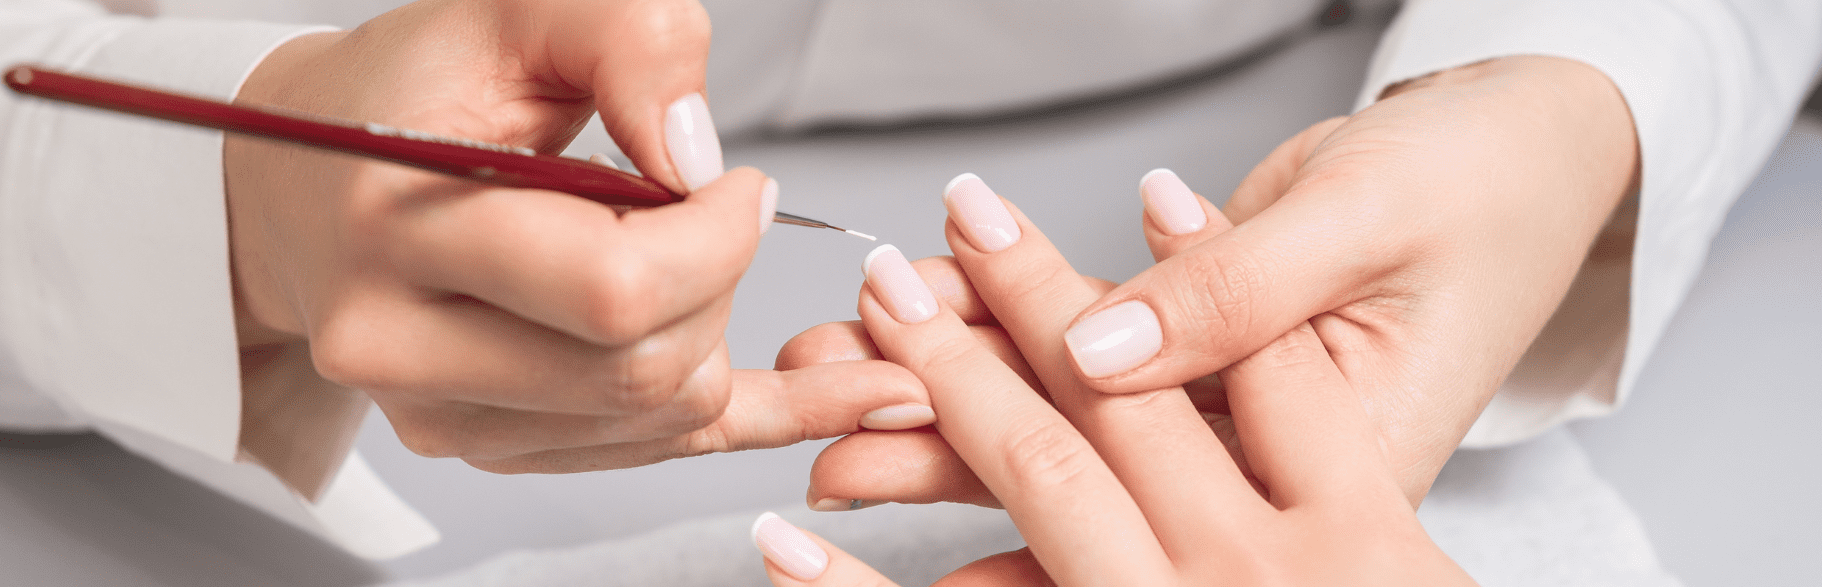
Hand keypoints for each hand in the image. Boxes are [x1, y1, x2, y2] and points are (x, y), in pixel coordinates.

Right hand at [224, 0, 928, 486]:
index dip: (717, 236)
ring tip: (680, 253)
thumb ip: (625, 37)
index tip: (733, 181)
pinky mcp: (483, 446)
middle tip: (709, 210)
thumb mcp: (514, 13)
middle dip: (720, 281)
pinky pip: (653, 452)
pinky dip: (748, 414)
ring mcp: (438, 413)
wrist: (303, 184)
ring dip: (712, 331)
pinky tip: (825, 394)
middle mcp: (398, 345)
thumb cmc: (406, 93)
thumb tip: (696, 155)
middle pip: (642, 366)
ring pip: (655, 416)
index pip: (614, 289)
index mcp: (395, 227)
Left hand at [786, 55, 1638, 502]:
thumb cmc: (1482, 188)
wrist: (1531, 161)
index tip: (902, 385)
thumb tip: (1096, 348)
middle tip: (829, 423)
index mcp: (1340, 470)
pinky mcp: (1198, 398)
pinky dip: (994, 361)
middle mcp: (1270, 487)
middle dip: (942, 441)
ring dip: (944, 412)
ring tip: (833, 394)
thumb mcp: (1367, 223)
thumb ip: (1235, 295)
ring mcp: (1229, 451)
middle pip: (1085, 474)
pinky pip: (1087, 396)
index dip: (1013, 425)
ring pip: (1069, 445)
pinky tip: (904, 359)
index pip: (1152, 460)